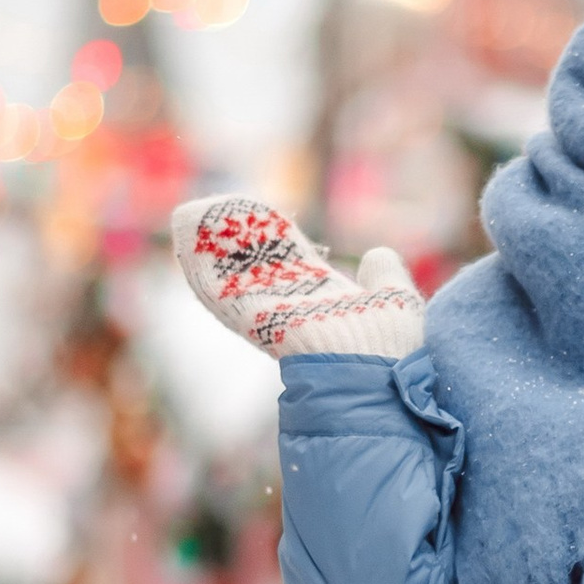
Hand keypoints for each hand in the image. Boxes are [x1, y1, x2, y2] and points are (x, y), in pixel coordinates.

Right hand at [173, 196, 424, 359]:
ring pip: (231, 277)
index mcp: (321, 304)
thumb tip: (379, 254)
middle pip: (256, 269)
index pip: (290, 268)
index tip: (272, 219)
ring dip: (213, 245)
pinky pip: (219, 287)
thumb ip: (385, 277)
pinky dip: (201, 259)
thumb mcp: (394, 300)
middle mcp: (291, 312)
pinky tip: (189, 227)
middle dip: (241, 239)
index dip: (277, 242)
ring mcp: (268, 317)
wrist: (376, 375)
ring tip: (197, 213)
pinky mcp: (252, 318)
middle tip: (224, 208)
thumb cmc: (388, 350)